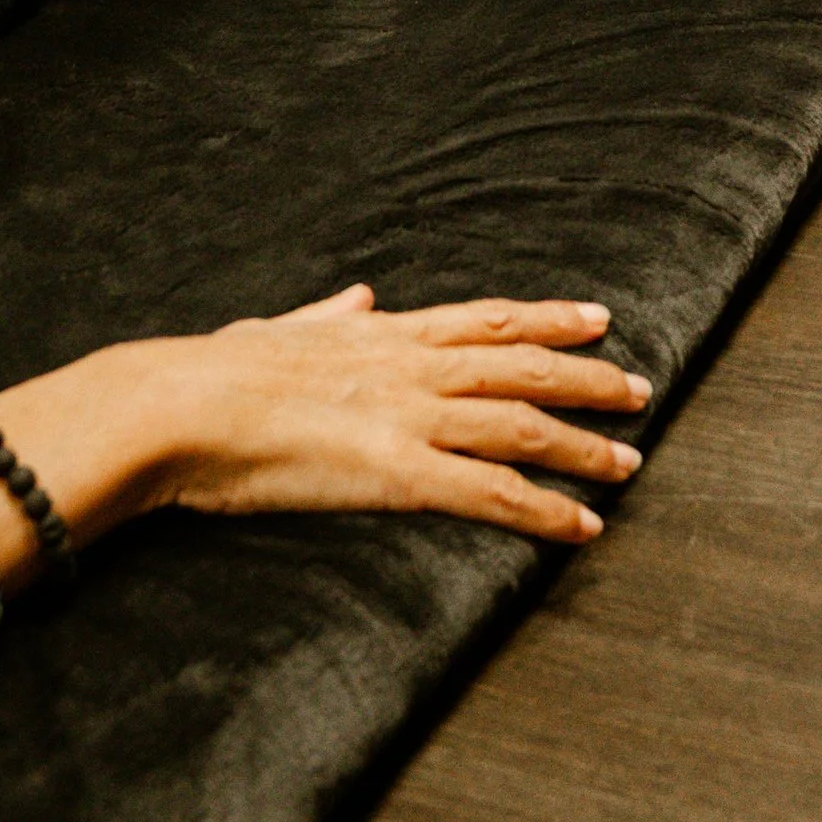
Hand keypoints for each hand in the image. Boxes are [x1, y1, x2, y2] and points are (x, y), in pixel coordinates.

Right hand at [125, 288, 651, 543]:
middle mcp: (412, 369)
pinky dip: (546, 509)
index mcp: (383, 337)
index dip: (547, 318)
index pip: (487, 320)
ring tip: (629, 460)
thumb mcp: (277, 328)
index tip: (594, 318)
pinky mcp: (399, 474)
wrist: (183, 405)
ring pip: (522, 426)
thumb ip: (326, 315)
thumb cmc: (215, 374)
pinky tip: (583, 524)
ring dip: (583, 445)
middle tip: (639, 388)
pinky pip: (491, 494)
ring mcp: (411, 419)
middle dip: (587, 379)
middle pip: (522, 368)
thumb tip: (358, 297)